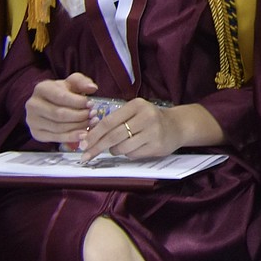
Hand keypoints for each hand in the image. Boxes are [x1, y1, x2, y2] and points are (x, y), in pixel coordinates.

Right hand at [26, 73, 95, 143]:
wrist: (52, 104)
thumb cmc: (65, 92)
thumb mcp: (74, 82)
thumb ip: (83, 82)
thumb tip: (92, 88)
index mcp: (41, 89)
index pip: (61, 97)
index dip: (78, 102)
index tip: (91, 104)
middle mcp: (33, 105)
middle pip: (59, 114)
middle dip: (79, 115)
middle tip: (93, 115)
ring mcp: (32, 120)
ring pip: (58, 127)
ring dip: (78, 127)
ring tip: (91, 123)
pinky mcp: (36, 133)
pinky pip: (55, 138)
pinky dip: (71, 137)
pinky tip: (84, 134)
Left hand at [79, 98, 217, 160]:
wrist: (177, 126)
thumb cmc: (149, 119)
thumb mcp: (134, 113)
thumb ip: (115, 121)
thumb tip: (88, 138)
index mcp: (137, 105)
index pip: (109, 121)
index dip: (93, 134)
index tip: (82, 144)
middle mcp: (146, 117)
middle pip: (113, 136)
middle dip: (97, 147)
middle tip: (85, 155)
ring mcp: (153, 132)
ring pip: (122, 148)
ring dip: (115, 150)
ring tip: (120, 146)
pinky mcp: (157, 146)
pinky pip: (132, 155)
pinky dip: (128, 154)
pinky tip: (135, 147)